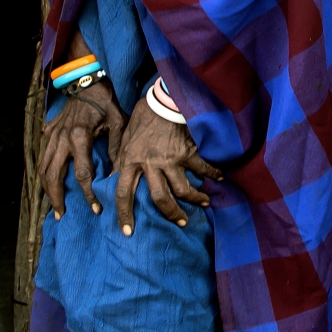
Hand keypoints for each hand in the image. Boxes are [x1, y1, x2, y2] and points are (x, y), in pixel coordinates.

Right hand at [39, 78, 125, 217]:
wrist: (86, 82)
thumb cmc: (105, 102)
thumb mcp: (117, 123)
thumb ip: (116, 148)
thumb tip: (117, 174)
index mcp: (79, 137)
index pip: (81, 173)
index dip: (88, 193)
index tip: (95, 208)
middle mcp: (61, 138)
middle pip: (52, 175)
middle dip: (56, 197)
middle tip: (62, 214)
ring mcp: (51, 135)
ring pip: (42, 168)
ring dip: (46, 189)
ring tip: (53, 205)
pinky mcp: (48, 132)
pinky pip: (42, 157)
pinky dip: (43, 173)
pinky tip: (48, 185)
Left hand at [112, 104, 224, 235]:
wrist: (161, 100)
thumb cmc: (140, 119)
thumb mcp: (123, 140)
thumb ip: (119, 160)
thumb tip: (111, 178)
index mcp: (130, 161)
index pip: (123, 193)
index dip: (124, 213)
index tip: (127, 231)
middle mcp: (150, 164)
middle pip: (160, 198)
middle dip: (171, 213)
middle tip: (181, 222)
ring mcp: (170, 159)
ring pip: (183, 189)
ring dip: (195, 199)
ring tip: (203, 203)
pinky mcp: (187, 152)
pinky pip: (201, 168)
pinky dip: (213, 173)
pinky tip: (219, 178)